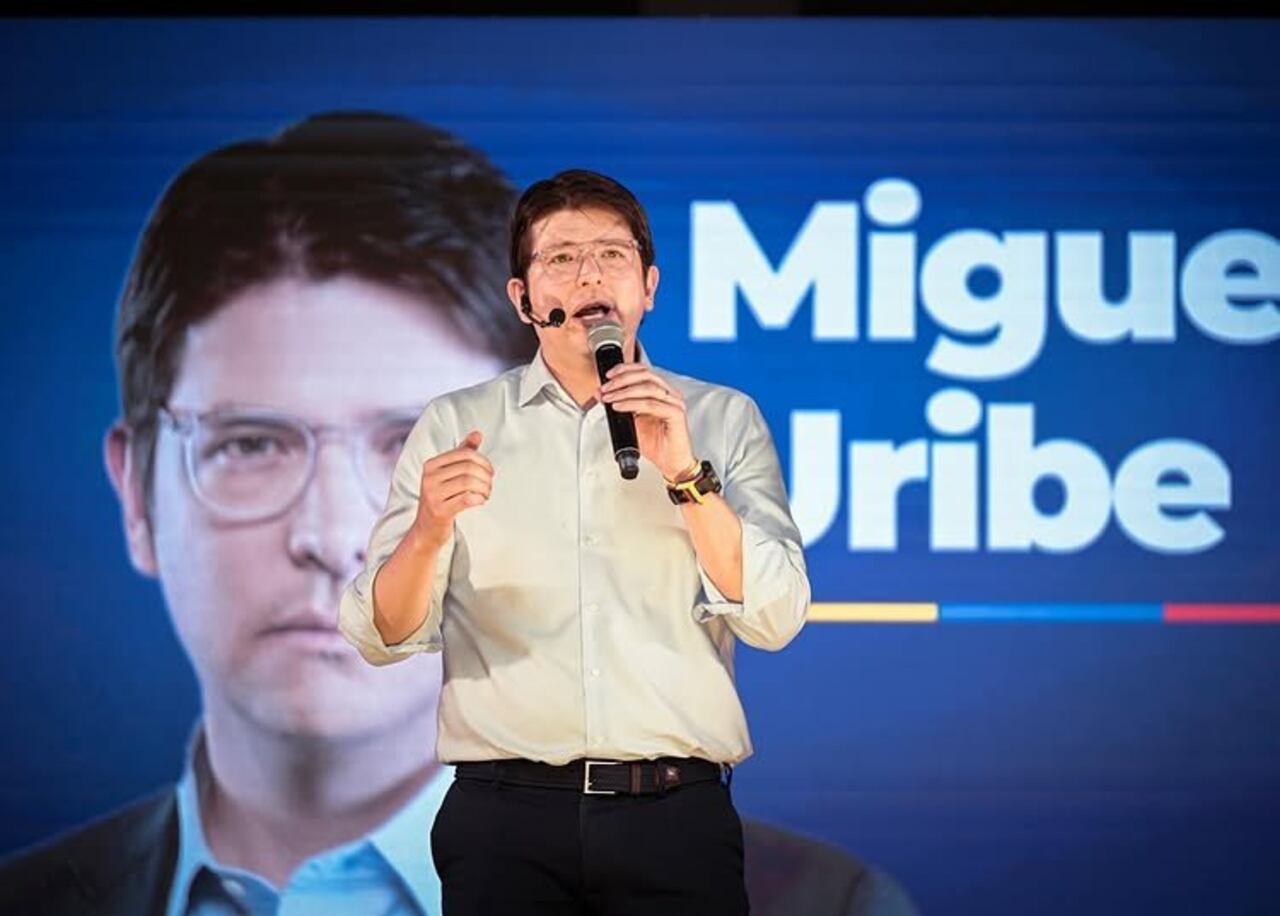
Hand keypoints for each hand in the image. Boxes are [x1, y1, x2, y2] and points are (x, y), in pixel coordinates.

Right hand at [412, 429, 491, 546]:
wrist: (426, 529)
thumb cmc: (442, 498)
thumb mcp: (449, 474)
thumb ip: (462, 453)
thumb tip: (477, 434)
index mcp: (431, 464)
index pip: (465, 453)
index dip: (483, 461)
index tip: (490, 472)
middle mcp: (429, 477)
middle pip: (468, 468)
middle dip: (486, 476)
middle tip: (489, 485)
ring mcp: (432, 494)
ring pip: (469, 482)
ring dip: (484, 488)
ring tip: (486, 494)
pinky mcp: (439, 510)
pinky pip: (466, 499)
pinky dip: (479, 499)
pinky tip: (481, 501)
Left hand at [598, 364, 696, 479]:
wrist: (671, 463)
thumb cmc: (656, 444)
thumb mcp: (633, 421)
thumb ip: (621, 406)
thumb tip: (603, 394)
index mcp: (663, 393)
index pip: (645, 372)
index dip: (626, 369)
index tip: (609, 375)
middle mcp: (670, 395)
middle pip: (646, 376)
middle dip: (622, 380)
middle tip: (606, 388)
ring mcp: (675, 403)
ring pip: (647, 388)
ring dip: (623, 391)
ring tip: (609, 398)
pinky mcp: (676, 414)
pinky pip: (650, 404)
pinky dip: (632, 404)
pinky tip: (619, 406)